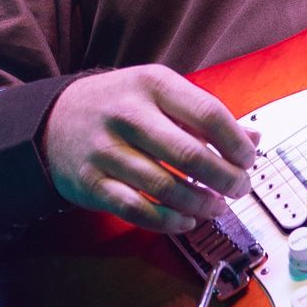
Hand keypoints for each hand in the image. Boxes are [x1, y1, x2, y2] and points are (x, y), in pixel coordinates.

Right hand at [41, 66, 258, 235]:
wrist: (52, 120)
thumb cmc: (118, 106)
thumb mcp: (158, 94)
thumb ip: (204, 116)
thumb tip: (253, 139)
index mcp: (151, 84)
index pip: (208, 114)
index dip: (236, 143)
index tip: (248, 160)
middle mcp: (127, 114)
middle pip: (191, 155)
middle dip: (226, 179)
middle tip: (239, 188)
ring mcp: (105, 150)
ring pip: (166, 188)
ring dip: (201, 203)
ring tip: (216, 206)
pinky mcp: (91, 183)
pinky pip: (138, 211)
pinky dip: (168, 222)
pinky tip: (186, 220)